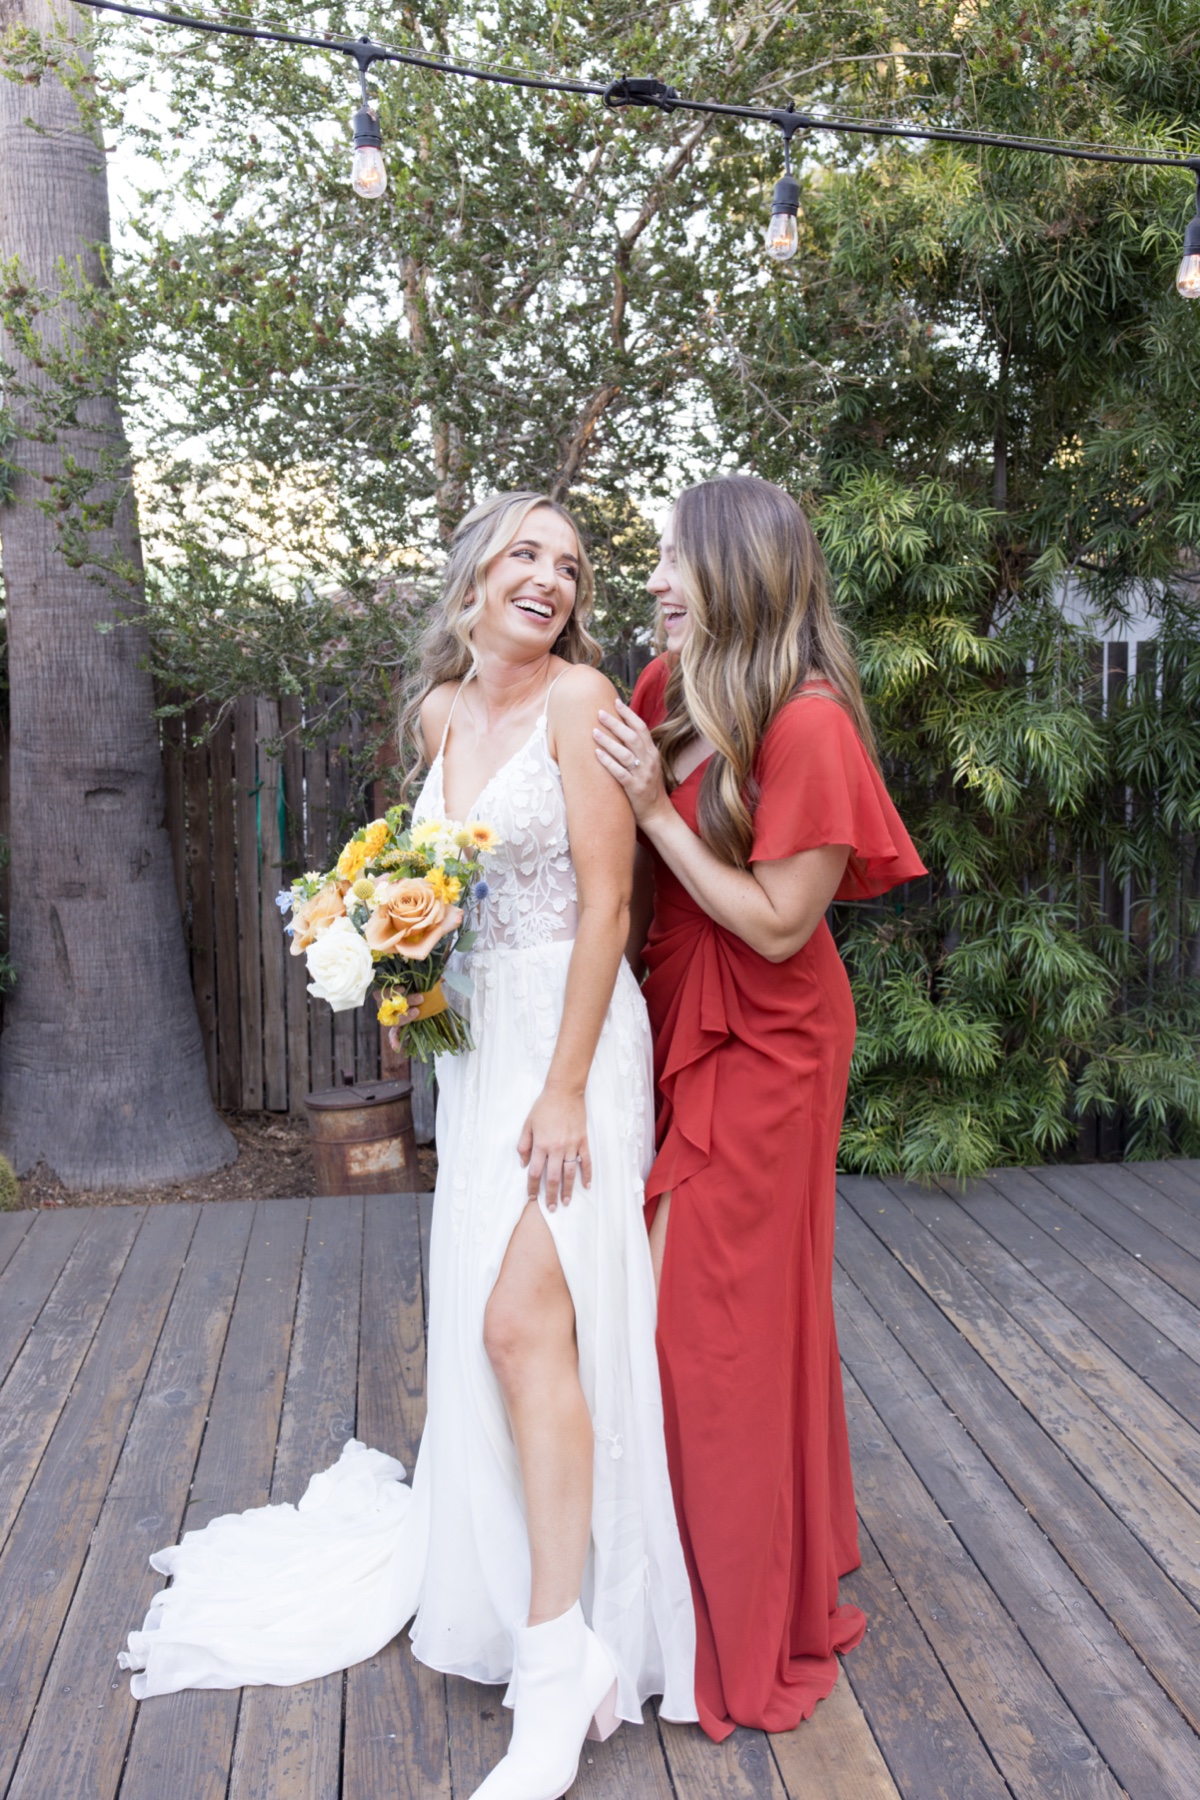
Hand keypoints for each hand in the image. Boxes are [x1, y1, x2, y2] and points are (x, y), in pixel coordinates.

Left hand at [517, 1084, 591, 1210]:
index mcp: (541, 1144)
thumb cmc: (544, 1106)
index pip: (535, 1172)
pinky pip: (586, 1161)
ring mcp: (572, 1145)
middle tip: (551, 1208)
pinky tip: (586, 1185)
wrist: (564, 1091)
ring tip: (567, 1202)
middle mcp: (556, 1148)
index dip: (533, 1187)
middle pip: (552, 1178)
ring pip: (570, 1173)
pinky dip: (587, 1174)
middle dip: (551, 1195)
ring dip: (568, 1189)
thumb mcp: (528, 1124)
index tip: (532, 1197)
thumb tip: (524, 1163)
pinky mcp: (583, 1141)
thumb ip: (524, 1145)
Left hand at [594, 700, 669, 825]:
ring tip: (594, 732)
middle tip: (599, 713)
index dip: (629, 714)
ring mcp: (642, 775)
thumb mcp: (649, 764)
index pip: (641, 728)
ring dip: (608, 741)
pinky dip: (608, 762)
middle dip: (615, 723)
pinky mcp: (634, 788)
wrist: (658, 813)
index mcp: (653, 753)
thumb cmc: (649, 787)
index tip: (616, 702)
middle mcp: (649, 761)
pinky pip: (620, 773)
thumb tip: (623, 731)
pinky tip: (597, 754)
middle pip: (632, 737)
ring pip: (625, 753)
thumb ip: (640, 749)